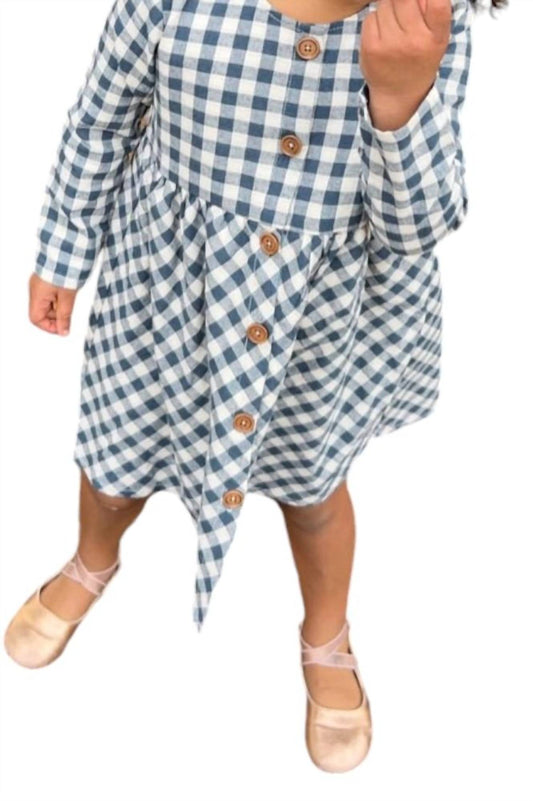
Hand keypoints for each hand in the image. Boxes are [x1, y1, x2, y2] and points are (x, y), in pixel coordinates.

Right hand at [28, 272, 76, 335]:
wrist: (69, 246)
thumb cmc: (66, 268)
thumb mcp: (68, 296)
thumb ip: (65, 315)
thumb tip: (63, 331)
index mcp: (37, 295)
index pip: (36, 319)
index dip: (50, 326)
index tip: (63, 327)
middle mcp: (36, 289)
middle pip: (43, 311)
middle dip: (57, 314)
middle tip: (70, 309)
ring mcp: (42, 283)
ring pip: (50, 302)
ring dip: (61, 305)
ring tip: (71, 296)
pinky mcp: (49, 278)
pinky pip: (53, 293)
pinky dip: (61, 296)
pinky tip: (70, 290)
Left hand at [360, 0, 451, 128]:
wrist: (398, 94)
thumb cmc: (419, 59)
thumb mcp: (436, 39)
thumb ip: (432, 11)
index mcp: (436, 38)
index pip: (439, 3)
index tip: (421, 1)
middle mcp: (414, 41)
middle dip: (404, 0)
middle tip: (404, 10)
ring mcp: (390, 45)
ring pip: (385, 4)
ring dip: (388, 8)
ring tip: (394, 26)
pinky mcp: (370, 48)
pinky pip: (371, 17)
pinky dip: (375, 20)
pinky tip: (382, 34)